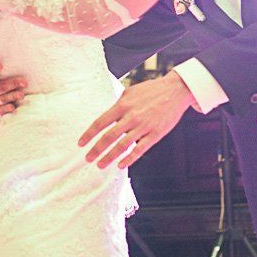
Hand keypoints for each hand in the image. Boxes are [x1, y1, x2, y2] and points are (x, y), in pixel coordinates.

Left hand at [79, 73, 195, 168]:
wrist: (175, 91)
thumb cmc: (151, 90)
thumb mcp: (130, 92)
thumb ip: (118, 105)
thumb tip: (107, 117)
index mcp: (123, 105)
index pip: (100, 122)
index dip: (89, 134)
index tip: (81, 144)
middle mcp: (131, 117)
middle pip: (109, 137)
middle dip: (96, 150)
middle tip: (88, 159)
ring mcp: (144, 126)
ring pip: (122, 146)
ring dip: (109, 157)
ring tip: (100, 165)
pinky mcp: (155, 134)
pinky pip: (140, 150)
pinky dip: (129, 159)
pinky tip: (121, 165)